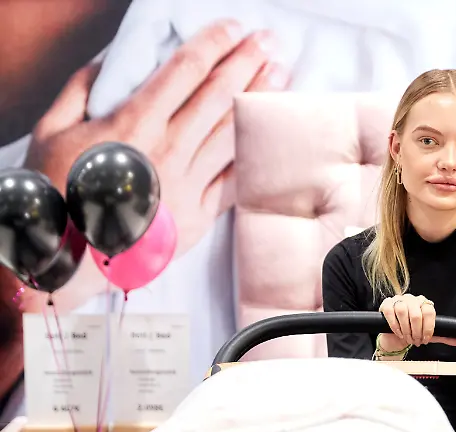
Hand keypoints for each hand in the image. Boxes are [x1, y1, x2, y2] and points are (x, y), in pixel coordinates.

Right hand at [24, 19, 288, 265]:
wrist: (68, 258)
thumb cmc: (58, 192)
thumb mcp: (53, 130)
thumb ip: (82, 89)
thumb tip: (111, 61)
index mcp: (134, 125)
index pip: (184, 72)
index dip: (213, 45)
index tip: (232, 28)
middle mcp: (169, 152)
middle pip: (218, 97)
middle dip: (247, 63)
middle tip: (269, 42)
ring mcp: (189, 186)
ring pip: (235, 134)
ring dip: (261, 100)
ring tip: (282, 74)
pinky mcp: (200, 216)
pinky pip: (236, 180)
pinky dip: (257, 154)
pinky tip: (272, 133)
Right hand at [378, 294, 455, 350]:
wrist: (396, 337)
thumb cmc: (415, 333)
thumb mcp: (433, 336)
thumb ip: (450, 338)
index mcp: (426, 304)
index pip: (430, 312)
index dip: (428, 328)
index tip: (425, 338)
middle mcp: (413, 299)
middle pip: (416, 314)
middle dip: (416, 332)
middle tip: (415, 340)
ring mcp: (399, 299)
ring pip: (403, 312)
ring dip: (405, 330)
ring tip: (407, 337)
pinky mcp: (387, 303)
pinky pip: (390, 311)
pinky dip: (394, 325)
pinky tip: (397, 331)